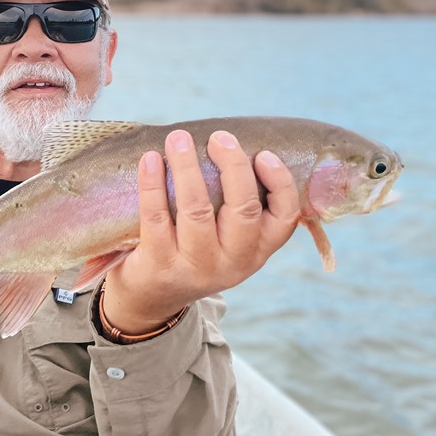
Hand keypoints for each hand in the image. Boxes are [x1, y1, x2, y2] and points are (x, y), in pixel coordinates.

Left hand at [102, 129, 300, 334]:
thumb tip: (231, 143)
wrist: (152, 297)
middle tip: (219, 137)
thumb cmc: (194, 250)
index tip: (263, 153)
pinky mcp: (160, 265)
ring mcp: (197, 267)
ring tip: (178, 138)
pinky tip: (150, 159)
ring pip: (198, 210)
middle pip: (244, 210)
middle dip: (233, 166)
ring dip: (187, 168)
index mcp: (257, 251)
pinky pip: (157, 218)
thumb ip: (237, 204)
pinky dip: (152, 184)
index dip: (280, 183)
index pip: (285, 218)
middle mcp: (234, 262)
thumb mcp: (227, 240)